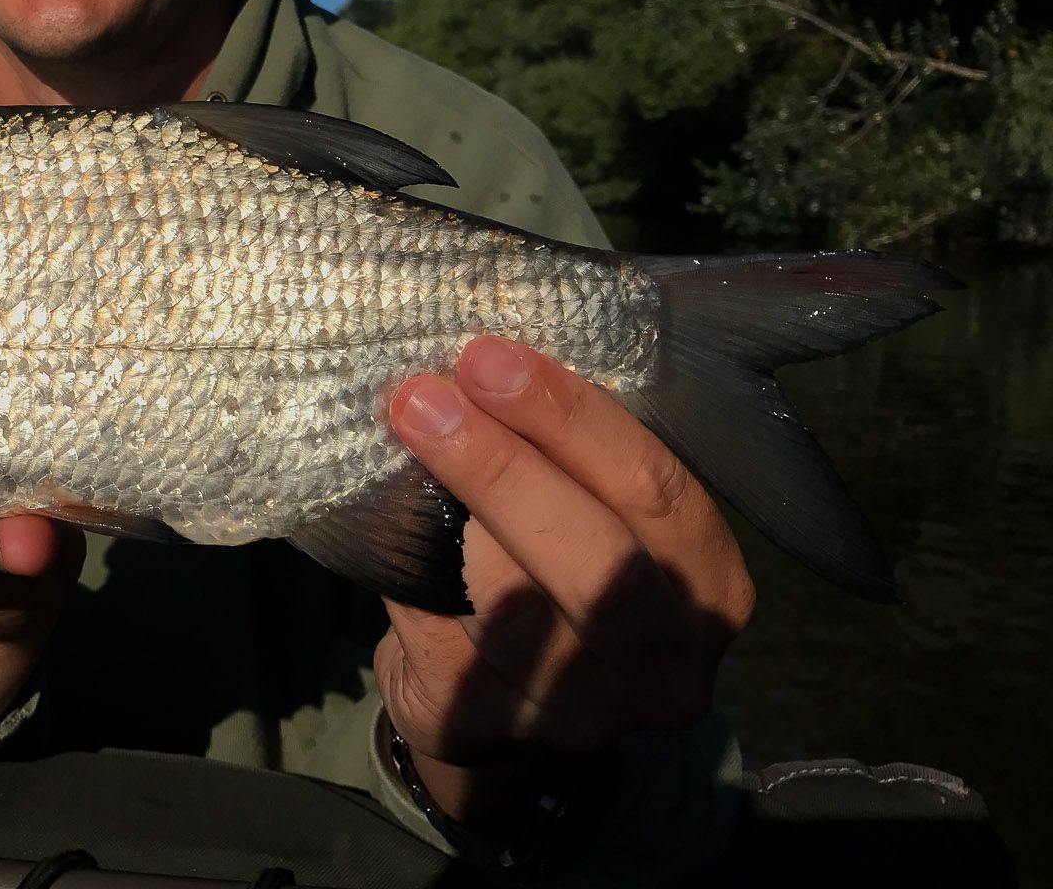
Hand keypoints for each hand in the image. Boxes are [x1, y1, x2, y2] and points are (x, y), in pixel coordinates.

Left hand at [376, 337, 755, 829]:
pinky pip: (437, 632)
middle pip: (598, 566)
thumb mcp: (588, 506)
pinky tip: (376, 517)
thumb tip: (478, 360)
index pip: (654, 490)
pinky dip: (403, 567)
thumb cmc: (547, 561)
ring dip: (444, 515)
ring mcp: (578, 711)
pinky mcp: (485, 726)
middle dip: (504, 471)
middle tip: (423, 398)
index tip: (486, 357)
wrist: (493, 691)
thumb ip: (561, 452)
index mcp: (707, 581)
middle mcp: (664, 662)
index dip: (568, 419)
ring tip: (397, 438)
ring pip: (509, 606)